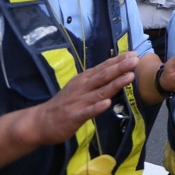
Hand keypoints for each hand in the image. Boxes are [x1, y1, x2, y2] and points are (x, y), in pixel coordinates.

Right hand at [18, 52, 138, 145]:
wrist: (39, 121)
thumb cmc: (63, 103)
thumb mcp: (78, 86)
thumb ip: (95, 80)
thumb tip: (114, 69)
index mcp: (83, 80)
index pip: (103, 68)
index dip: (118, 60)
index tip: (133, 53)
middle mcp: (82, 88)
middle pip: (103, 76)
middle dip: (120, 67)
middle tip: (135, 59)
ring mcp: (77, 102)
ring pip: (99, 92)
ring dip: (115, 84)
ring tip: (129, 76)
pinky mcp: (73, 117)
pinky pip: (87, 112)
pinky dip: (97, 108)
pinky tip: (107, 104)